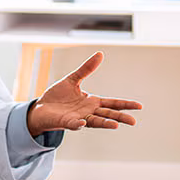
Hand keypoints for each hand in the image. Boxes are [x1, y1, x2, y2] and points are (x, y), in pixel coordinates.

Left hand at [26, 52, 142, 136]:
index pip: (112, 104)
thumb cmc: (57, 96)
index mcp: (91, 102)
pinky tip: (83, 123)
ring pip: (94, 122)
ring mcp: (77, 118)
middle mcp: (87, 112)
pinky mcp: (65, 122)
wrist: (40, 108)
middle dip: (120, 118)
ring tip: (115, 125)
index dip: (125, 104)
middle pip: (107, 115)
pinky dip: (78, 124)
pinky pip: (73, 124)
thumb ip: (86, 69)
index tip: (139, 106)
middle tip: (133, 122)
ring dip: (104, 124)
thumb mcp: (73, 80)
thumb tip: (100, 54)